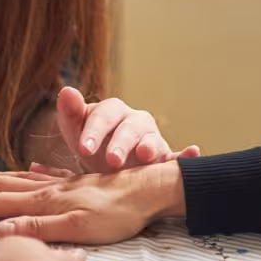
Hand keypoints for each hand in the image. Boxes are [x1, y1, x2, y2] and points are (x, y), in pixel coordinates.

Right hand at [0, 160, 184, 243]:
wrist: (151, 190)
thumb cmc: (120, 215)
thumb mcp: (79, 229)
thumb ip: (39, 229)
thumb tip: (1, 233)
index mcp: (46, 201)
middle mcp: (49, 189)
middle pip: (1, 187)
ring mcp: (64, 185)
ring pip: (19, 179)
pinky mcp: (79, 184)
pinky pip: (46, 176)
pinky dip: (30, 172)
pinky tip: (29, 168)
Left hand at [54, 87, 199, 171]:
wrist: (110, 169)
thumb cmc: (93, 146)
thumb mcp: (76, 132)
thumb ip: (70, 113)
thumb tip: (66, 90)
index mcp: (112, 111)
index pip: (103, 115)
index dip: (93, 131)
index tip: (83, 148)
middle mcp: (135, 121)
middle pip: (129, 128)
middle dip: (121, 143)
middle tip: (111, 160)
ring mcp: (152, 138)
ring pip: (152, 140)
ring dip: (150, 146)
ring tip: (147, 156)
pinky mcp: (165, 157)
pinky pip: (176, 156)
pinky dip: (185, 154)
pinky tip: (193, 152)